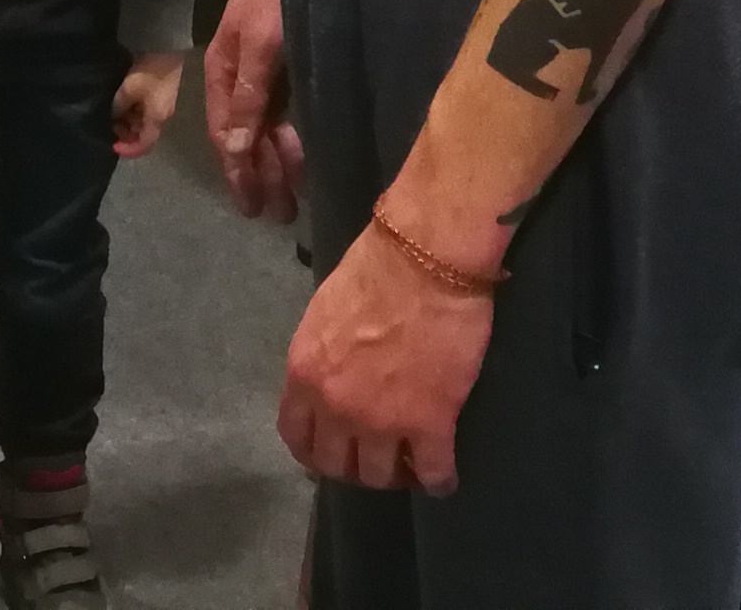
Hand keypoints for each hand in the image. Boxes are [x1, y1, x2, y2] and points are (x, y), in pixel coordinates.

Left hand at [112, 51, 184, 156]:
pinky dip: (134, 111)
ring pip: (144, 122)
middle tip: (110, 124)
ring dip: (129, 121)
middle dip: (126, 133)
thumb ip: (118, 108)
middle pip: (144, 134)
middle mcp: (162, 115)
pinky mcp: (161, 94)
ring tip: (113, 112)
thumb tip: (113, 117)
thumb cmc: (148, 73)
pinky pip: (146, 110)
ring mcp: (162, 104)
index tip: (113, 145)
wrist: (165, 48)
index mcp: (157, 119)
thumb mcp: (127, 91)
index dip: (128, 150)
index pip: (144, 145)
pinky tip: (122, 102)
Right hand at [205, 0, 300, 220]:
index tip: (251, 206)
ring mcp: (270, 68)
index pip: (223, 130)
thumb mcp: (261, 37)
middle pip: (246, 134)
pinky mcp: (296, 63)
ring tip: (293, 198)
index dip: (236, 171)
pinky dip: (294, 138)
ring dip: (279, 162)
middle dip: (260, 173)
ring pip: (269, 126)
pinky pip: (289, 112)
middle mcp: (243, 72)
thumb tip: (231, 147)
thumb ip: (247, 93)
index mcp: (223, 64)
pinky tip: (304, 158)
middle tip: (279, 214)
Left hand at [278, 224, 496, 494]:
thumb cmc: (375, 269)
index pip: (296, 435)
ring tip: (409, 468)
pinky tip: (443, 479)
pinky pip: (433, 472)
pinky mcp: (430, 424)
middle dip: (353, 468)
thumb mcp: (324, 313)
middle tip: (373, 460)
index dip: (314, 451)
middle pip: (336, 465)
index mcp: (305, 376)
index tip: (332, 452)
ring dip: (393, 475)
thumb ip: (322, 356)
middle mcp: (336, 408)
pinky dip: (439, 480)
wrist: (426, 260)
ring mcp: (383, 422)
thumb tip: (332, 374)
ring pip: (380, 475)